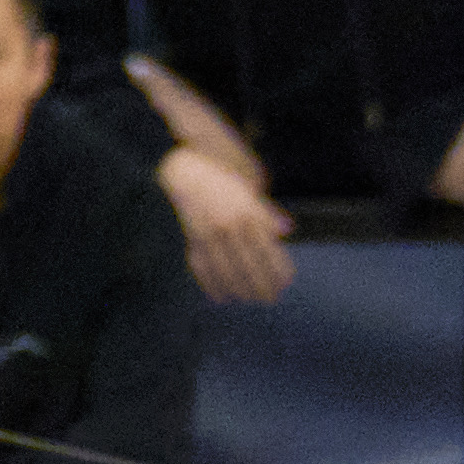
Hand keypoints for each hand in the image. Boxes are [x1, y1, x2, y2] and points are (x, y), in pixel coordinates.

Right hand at [157, 142, 295, 303]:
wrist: (177, 163)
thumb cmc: (215, 168)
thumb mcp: (247, 182)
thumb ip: (264, 209)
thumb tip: (284, 230)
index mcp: (246, 210)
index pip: (267, 248)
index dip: (277, 268)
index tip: (286, 282)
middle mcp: (228, 225)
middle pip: (248, 263)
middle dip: (260, 284)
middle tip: (269, 299)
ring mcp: (206, 232)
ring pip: (225, 269)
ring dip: (238, 288)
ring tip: (247, 300)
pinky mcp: (188, 236)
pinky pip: (201, 265)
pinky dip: (210, 283)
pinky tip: (219, 295)